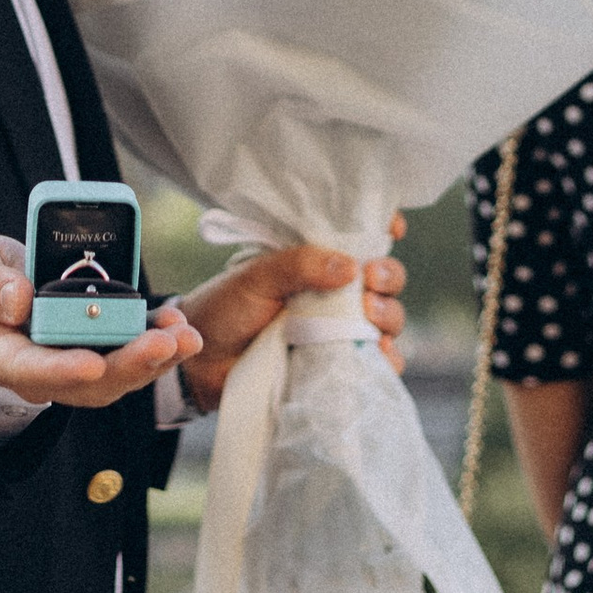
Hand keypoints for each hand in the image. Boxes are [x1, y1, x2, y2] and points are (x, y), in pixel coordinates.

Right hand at [0, 235, 202, 409]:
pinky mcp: (97, 347)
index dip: (61, 371)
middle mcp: (41, 369)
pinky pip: (129, 352)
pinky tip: (179, 324)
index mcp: (0, 354)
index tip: (92, 365)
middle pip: (87, 383)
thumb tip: (17, 300)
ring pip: (116, 375)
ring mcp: (72, 361)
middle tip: (163, 344)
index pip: (28, 371)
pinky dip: (159, 342)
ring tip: (185, 336)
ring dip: (154, 359)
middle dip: (128, 366)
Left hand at [172, 225, 406, 415]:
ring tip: (368, 315)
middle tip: (371, 279)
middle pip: (384, 278)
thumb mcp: (257, 276)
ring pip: (388, 318)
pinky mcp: (338, 363)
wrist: (202, 363)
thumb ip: (299, 265)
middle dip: (388, 276)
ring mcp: (338, 328)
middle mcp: (335, 291)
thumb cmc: (226, 308)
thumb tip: (351, 266)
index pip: (360, 236)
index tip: (390, 231)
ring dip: (388, 314)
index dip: (382, 229)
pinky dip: (386, 358)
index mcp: (317, 259)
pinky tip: (378, 352)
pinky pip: (377, 361)